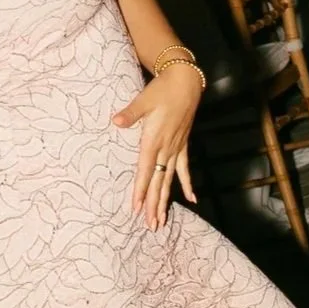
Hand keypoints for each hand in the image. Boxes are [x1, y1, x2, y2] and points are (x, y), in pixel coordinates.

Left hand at [113, 63, 201, 230]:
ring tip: (162, 220)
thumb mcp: (144, 100)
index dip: (141, 190)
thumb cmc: (162, 90)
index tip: (137, 209)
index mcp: (153, 140)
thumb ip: (130, 113)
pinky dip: (187, 184)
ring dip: (166, 200)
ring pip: (170, 180)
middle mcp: (166, 149)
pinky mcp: (183, 145)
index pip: (145, 171)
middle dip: (154, 205)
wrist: (185, 81)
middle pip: (158, 182)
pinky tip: (192, 199)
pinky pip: (185, 169)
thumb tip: (116, 121)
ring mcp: (176, 148)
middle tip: (151, 226)